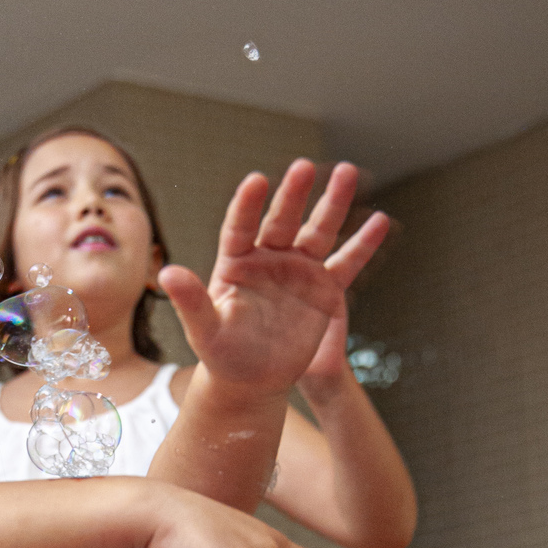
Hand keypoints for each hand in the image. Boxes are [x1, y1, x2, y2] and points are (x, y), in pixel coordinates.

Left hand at [157, 162, 390, 396]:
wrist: (252, 380)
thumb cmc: (222, 356)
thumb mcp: (204, 332)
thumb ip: (190, 301)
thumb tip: (166, 274)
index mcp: (235, 263)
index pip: (239, 227)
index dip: (247, 206)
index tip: (256, 181)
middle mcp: (267, 258)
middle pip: (281, 220)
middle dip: (293, 194)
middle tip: (304, 167)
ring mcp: (297, 270)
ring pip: (317, 231)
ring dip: (332, 203)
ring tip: (347, 172)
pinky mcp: (322, 288)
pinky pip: (346, 263)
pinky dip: (363, 244)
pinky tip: (381, 220)